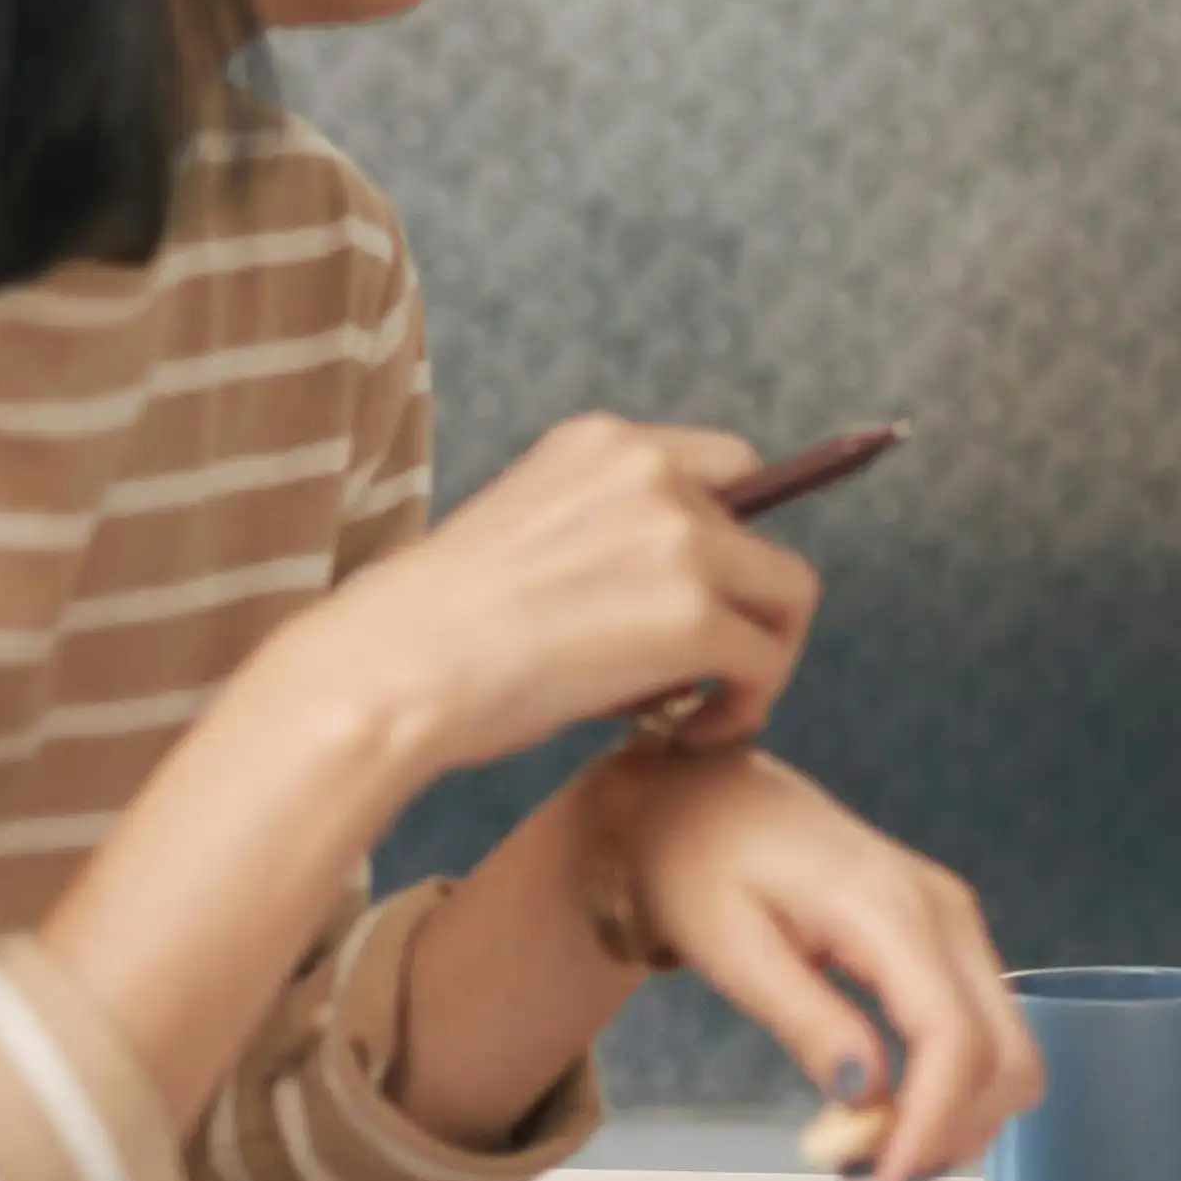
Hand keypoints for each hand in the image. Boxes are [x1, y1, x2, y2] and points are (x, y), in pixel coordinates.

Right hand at [304, 416, 820, 767]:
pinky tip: (690, 736)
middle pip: (764, 536)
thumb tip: (681, 604)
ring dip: (760, 659)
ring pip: (787, 596)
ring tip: (703, 711)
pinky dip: (745, 707)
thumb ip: (610, 540)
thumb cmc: (440, 630)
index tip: (712, 598)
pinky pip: (765, 662)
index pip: (727, 467)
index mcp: (605, 444)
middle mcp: (652, 472)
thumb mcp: (531, 536)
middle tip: (711, 670)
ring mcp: (679, 541)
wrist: (393, 669)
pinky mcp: (693, 616)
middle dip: (749, 606)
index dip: (732, 539)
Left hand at [583, 749, 1042, 1180]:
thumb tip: (864, 1099)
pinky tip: (886, 1114)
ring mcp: (956, 926)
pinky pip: (981, 1034)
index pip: (954, 1040)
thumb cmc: (697, 864)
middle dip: (954, 1134)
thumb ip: (805, 1020)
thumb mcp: (729, 947)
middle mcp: (946, 914)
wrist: (700, 800)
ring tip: (870, 1152)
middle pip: (1007, 1056)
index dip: (932, 1127)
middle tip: (871, 1180)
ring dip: (957, 1120)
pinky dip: (950, 1091)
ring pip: (1009, 1054)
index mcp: (889, 910)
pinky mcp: (948, 943)